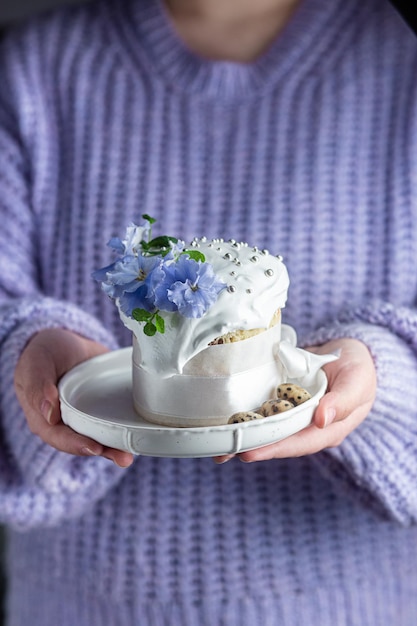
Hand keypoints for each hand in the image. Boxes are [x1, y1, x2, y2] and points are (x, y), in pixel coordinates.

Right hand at [14, 328, 133, 467]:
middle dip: (103, 452)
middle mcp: (65, 423)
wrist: (65, 342)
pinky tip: (139, 435)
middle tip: (123, 458)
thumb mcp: (37, 364)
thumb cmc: (45, 352)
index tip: (94, 448)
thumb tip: (49, 414)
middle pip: (83, 443)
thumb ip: (38, 386)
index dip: (76, 444)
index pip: (59, 437)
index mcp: (44, 418)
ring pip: (100, 438)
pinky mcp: (102, 410)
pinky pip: (112, 423)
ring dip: (116, 448)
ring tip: (131, 456)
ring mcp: (85, 418)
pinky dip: (124, 430)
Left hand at [215, 338, 376, 463]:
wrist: (349, 351)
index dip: (274, 448)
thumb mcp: (358, 381)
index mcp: (328, 430)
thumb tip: (322, 420)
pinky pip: (262, 410)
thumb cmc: (358, 368)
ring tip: (214, 442)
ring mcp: (292, 415)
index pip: (299, 443)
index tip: (249, 453)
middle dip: (250, 446)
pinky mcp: (280, 401)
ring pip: (266, 428)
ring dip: (242, 434)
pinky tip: (223, 418)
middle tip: (221, 452)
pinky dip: (244, 414)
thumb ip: (344, 401)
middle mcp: (307, 427)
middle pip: (277, 440)